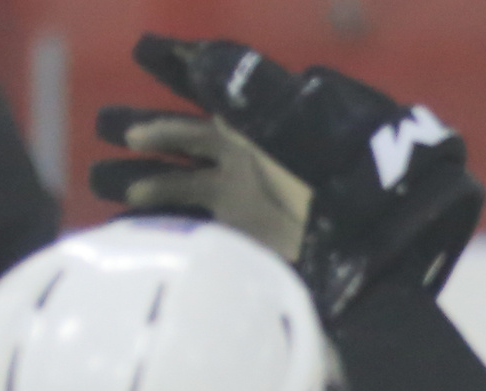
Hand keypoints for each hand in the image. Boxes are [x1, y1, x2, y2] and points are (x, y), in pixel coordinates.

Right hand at [91, 34, 484, 317]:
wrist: (386, 243)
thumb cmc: (348, 175)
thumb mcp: (299, 123)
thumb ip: (249, 93)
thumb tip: (197, 57)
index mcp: (262, 118)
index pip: (210, 83)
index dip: (177, 63)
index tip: (144, 48)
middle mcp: (248, 157)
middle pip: (182, 136)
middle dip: (141, 129)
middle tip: (103, 124)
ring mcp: (243, 203)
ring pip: (177, 184)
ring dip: (138, 179)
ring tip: (99, 177)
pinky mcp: (245, 247)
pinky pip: (190, 232)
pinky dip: (158, 230)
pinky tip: (126, 230)